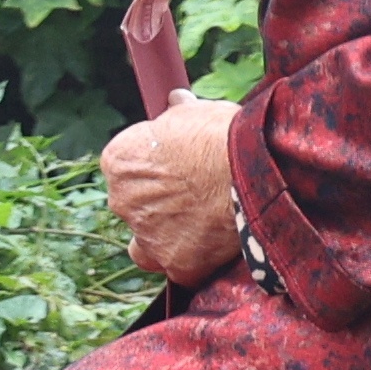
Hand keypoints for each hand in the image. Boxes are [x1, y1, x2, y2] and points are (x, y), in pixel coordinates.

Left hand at [102, 95, 246, 288]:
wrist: (251, 167)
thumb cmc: (223, 134)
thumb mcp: (196, 113)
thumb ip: (178, 114)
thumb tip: (175, 100)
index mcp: (118, 162)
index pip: (126, 172)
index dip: (154, 171)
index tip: (179, 170)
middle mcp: (122, 201)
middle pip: (135, 209)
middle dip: (158, 206)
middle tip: (195, 199)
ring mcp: (147, 236)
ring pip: (145, 247)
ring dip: (163, 240)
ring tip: (198, 229)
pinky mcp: (177, 263)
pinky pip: (180, 269)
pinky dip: (194, 261)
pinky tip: (217, 247)